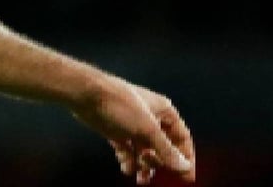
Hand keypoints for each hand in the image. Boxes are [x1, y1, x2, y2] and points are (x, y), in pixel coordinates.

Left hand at [72, 77, 195, 184]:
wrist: (86, 94)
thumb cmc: (120, 105)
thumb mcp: (147, 129)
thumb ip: (165, 149)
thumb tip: (183, 167)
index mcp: (164, 112)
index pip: (182, 138)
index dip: (185, 158)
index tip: (186, 178)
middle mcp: (150, 118)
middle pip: (162, 147)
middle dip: (158, 161)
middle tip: (148, 165)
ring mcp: (132, 125)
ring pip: (144, 151)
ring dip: (143, 165)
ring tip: (139, 177)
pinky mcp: (116, 130)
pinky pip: (127, 150)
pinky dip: (128, 160)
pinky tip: (126, 168)